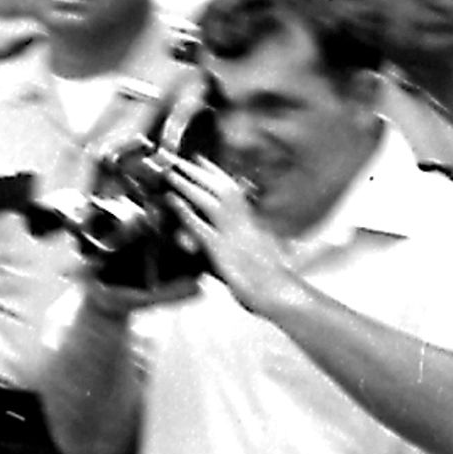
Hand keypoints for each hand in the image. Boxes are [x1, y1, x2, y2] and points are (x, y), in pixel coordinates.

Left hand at [156, 154, 300, 319]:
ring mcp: (233, 235)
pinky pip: (201, 226)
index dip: (216, 174)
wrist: (280, 294)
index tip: (201, 160)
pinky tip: (173, 202)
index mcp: (254, 224)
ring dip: (190, 185)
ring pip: (211, 201)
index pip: (234, 191)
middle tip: (181, 158)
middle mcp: (245, 224)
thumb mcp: (263, 254)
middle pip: (223, 189)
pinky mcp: (222, 251)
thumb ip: (250, 241)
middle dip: (201, 172)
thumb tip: (248, 238)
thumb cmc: (273, 280)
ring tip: (172, 172)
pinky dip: (185, 212)